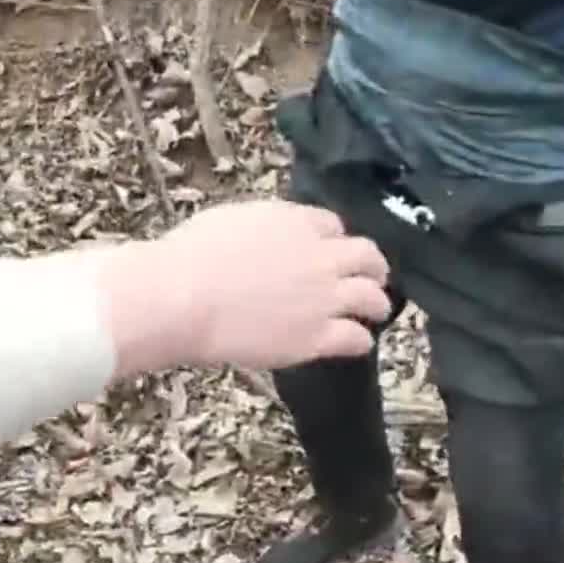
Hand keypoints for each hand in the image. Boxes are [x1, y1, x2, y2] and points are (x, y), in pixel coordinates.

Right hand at [150, 198, 390, 368]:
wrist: (186, 299)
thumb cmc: (192, 256)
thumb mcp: (232, 219)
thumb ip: (262, 225)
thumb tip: (266, 234)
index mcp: (296, 222)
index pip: (332, 225)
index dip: (334, 240)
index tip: (330, 250)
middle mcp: (320, 257)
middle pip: (366, 256)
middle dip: (373, 265)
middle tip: (373, 276)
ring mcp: (324, 299)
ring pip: (372, 297)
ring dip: (378, 303)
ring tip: (376, 311)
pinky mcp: (318, 337)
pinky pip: (356, 339)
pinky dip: (361, 340)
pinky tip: (359, 343)